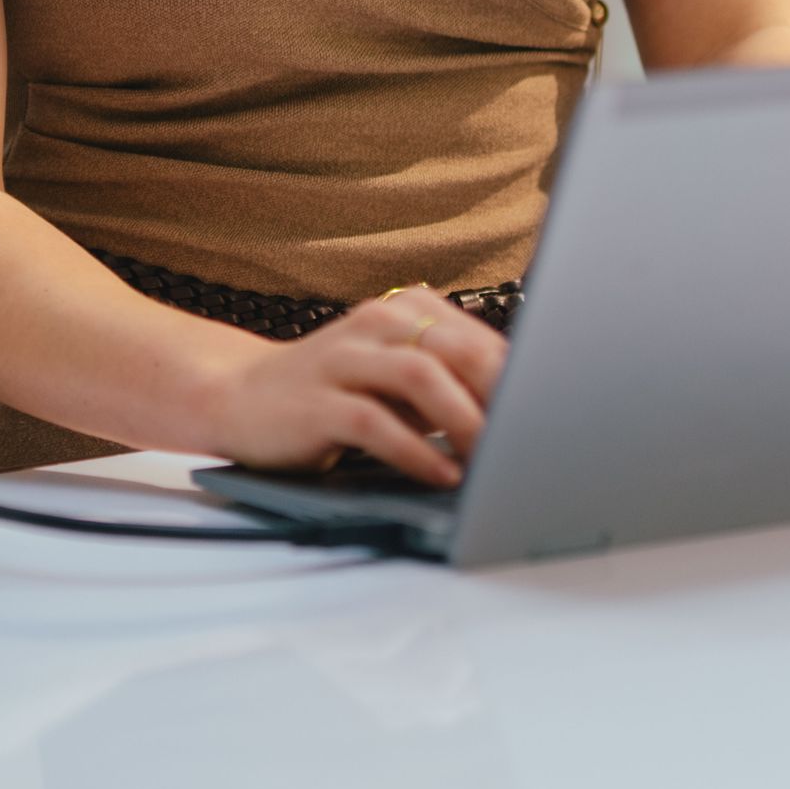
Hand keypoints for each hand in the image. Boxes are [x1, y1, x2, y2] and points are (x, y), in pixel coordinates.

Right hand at [203, 286, 508, 487]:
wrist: (238, 398)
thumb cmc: (333, 394)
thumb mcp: (396, 382)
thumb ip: (451, 386)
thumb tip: (525, 413)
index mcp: (405, 312)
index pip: (479, 339)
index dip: (521, 379)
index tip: (552, 418)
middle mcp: (377, 325)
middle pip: (458, 349)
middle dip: (503, 397)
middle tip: (531, 440)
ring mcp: (344, 359)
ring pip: (421, 375)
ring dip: (464, 420)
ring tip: (491, 460)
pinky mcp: (316, 401)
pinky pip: (375, 422)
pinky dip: (415, 451)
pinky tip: (440, 476)